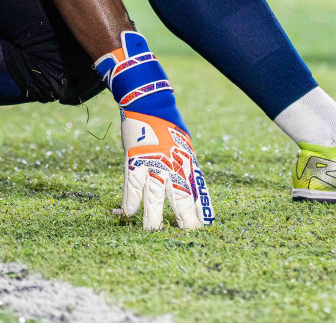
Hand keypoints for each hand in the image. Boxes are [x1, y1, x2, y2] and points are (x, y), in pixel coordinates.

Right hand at [96, 31, 212, 230]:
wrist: (149, 101)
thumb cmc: (167, 125)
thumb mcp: (182, 145)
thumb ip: (185, 167)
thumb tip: (191, 189)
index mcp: (188, 160)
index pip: (197, 189)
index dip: (201, 208)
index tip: (205, 226)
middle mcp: (173, 163)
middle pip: (180, 195)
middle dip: (184, 217)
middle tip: (187, 233)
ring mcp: (153, 161)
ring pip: (154, 194)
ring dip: (153, 215)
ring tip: (153, 231)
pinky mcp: (135, 157)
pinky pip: (132, 182)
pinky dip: (131, 199)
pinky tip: (129, 213)